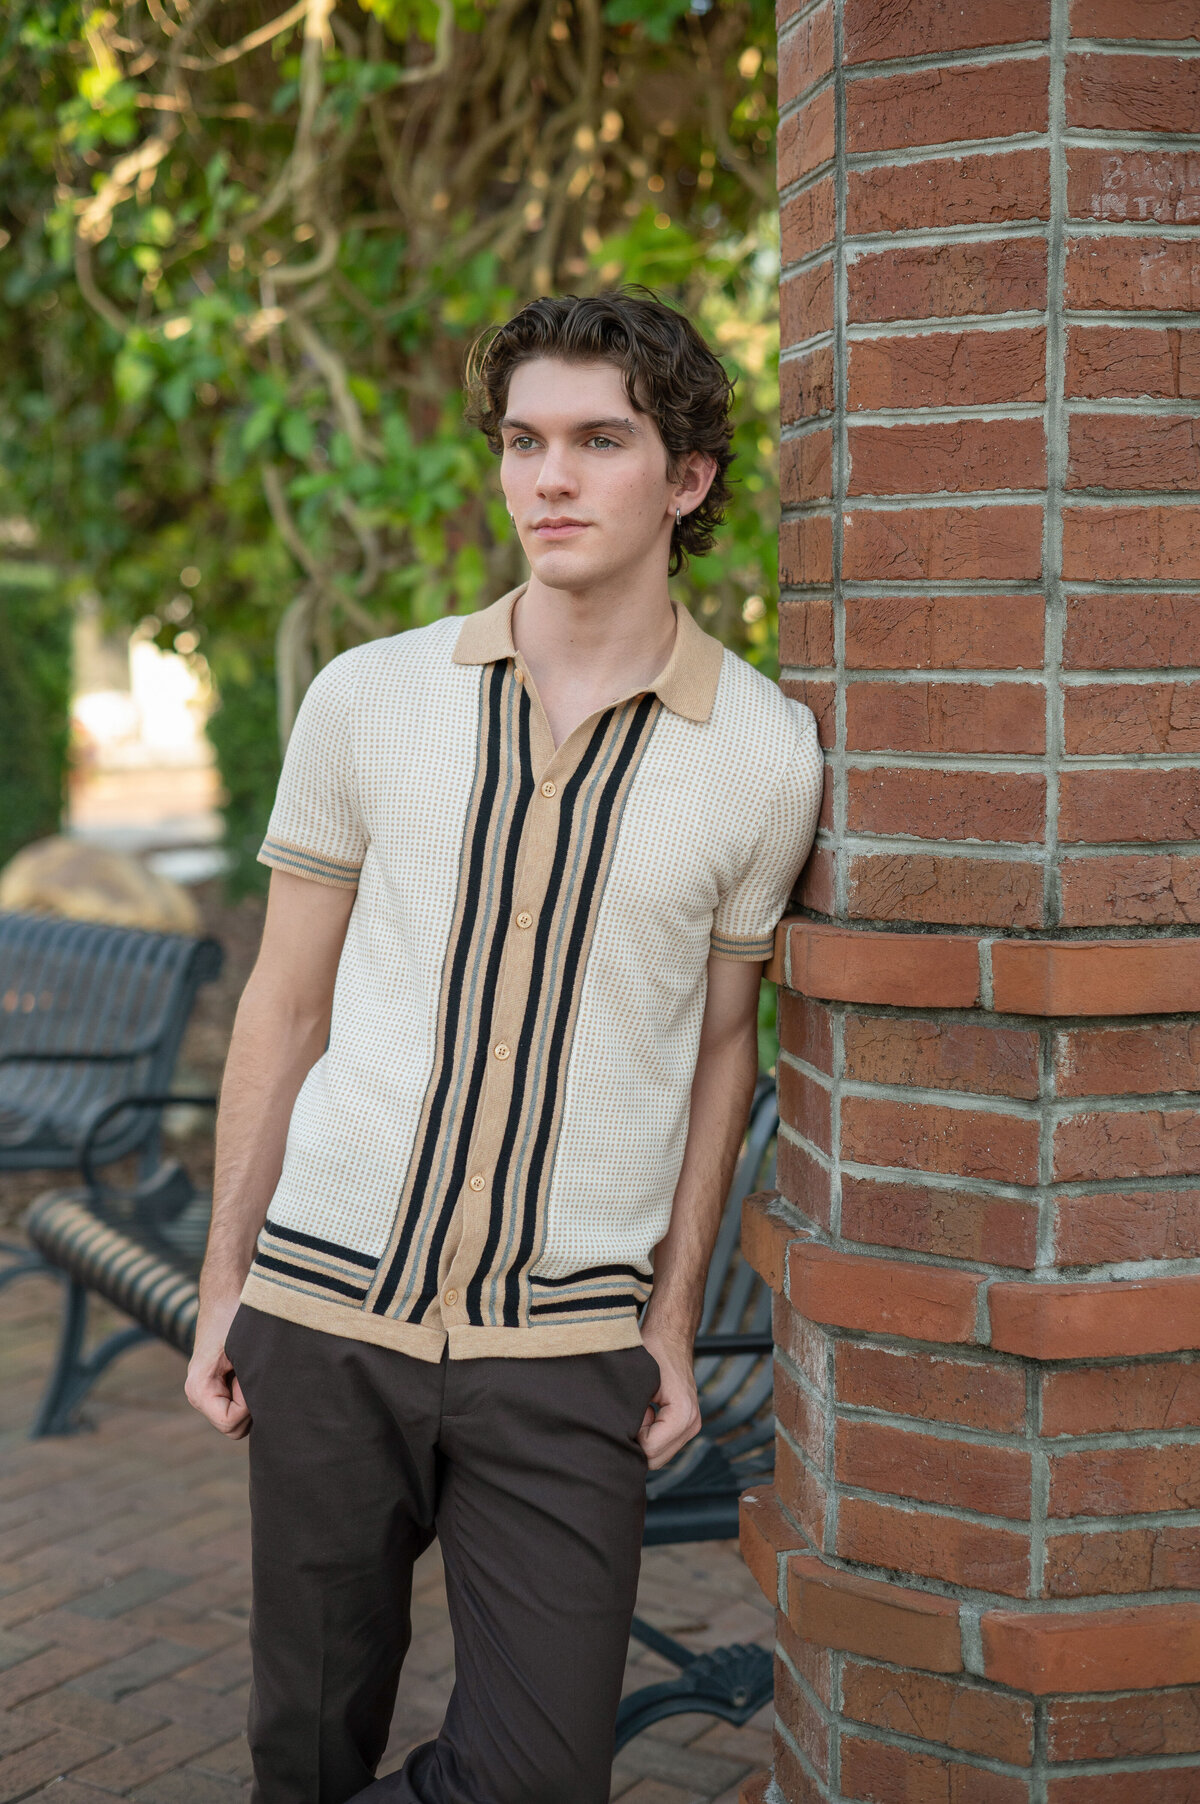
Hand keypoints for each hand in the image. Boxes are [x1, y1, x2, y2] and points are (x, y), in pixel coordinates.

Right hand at [185, 1291, 250, 1438]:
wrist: (228, 1288)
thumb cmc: (237, 1313)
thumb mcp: (247, 1348)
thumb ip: (254, 1381)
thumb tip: (272, 1408)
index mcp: (199, 1389)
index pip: (231, 1424)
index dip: (249, 1405)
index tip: (252, 1373)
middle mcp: (200, 1394)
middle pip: (236, 1428)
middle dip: (253, 1405)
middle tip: (257, 1369)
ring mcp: (210, 1390)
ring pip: (242, 1417)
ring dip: (255, 1396)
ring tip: (256, 1364)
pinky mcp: (222, 1383)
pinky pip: (244, 1403)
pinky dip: (254, 1388)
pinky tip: (255, 1365)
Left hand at [637, 1322, 701, 1470]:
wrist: (670, 1337)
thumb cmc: (651, 1351)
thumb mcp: (635, 1381)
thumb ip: (628, 1412)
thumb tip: (614, 1438)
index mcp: (683, 1414)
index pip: (649, 1451)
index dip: (630, 1435)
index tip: (630, 1410)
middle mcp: (692, 1424)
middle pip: (654, 1460)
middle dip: (636, 1441)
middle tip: (633, 1412)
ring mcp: (691, 1427)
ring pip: (657, 1456)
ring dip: (643, 1438)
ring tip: (641, 1410)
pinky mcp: (686, 1426)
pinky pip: (661, 1445)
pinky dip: (649, 1434)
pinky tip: (647, 1412)